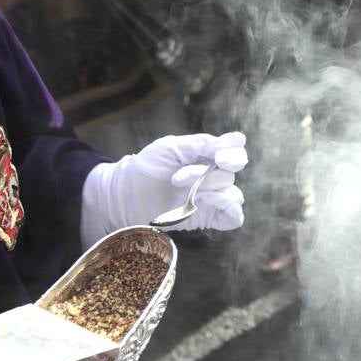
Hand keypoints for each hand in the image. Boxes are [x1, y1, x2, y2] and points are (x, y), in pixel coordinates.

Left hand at [81, 132, 248, 247]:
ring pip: (232, 194)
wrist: (124, 196)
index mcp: (206, 153)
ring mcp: (211, 197)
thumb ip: (201, 144)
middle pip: (230, 173)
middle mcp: (213, 174)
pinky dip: (231, 213)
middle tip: (179, 177)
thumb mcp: (170, 147)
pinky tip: (210, 206)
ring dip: (210, 192)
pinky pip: (233, 218)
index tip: (219, 156)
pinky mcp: (207, 217)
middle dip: (207, 174)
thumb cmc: (147, 166)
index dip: (233, 151)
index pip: (236, 148)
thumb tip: (235, 143)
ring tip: (185, 194)